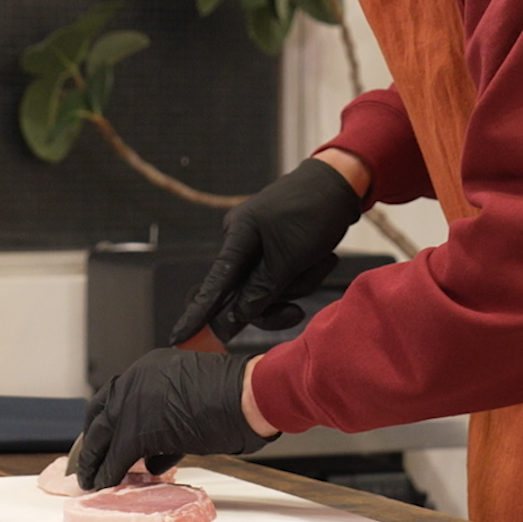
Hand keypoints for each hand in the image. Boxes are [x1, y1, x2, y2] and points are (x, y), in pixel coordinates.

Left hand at [74, 348, 275, 489]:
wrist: (244, 395)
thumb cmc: (234, 394)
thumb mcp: (191, 397)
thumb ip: (167, 418)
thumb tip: (154, 453)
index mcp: (149, 367)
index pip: (115, 393)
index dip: (107, 418)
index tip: (102, 435)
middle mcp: (136, 380)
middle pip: (101, 412)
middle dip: (93, 440)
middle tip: (88, 459)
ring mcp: (134, 404)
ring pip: (103, 435)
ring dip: (97, 459)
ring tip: (93, 477)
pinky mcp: (138, 431)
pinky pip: (116, 457)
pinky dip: (109, 473)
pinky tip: (106, 483)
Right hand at [168, 157, 362, 344]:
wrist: (343, 184)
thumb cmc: (314, 212)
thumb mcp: (289, 258)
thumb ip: (260, 290)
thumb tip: (234, 319)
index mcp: (237, 236)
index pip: (213, 285)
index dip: (198, 314)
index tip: (179, 338)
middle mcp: (242, 241)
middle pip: (246, 294)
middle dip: (276, 300)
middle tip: (295, 312)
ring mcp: (261, 245)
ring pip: (271, 288)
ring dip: (300, 283)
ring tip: (322, 260)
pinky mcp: (278, 247)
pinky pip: (285, 276)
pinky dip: (306, 274)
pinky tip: (324, 257)